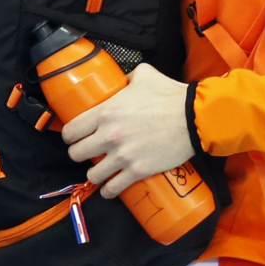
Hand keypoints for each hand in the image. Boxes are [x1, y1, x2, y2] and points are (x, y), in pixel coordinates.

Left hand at [62, 63, 192, 197]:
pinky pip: (112, 188)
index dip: (70, 135)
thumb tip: (122, 81)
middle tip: (90, 151)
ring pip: (92, 174)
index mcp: (106, 112)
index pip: (71, 131)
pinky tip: (110, 187)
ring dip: (95, 172)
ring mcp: (122, 156)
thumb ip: (127, 78)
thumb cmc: (170, 95)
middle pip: (76, 154)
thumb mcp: (144, 75)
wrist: (194, 117)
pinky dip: (109, 190)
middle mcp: (109, 135)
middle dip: (81, 153)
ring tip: (102, 169)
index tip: (75, 137)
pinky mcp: (137, 170)